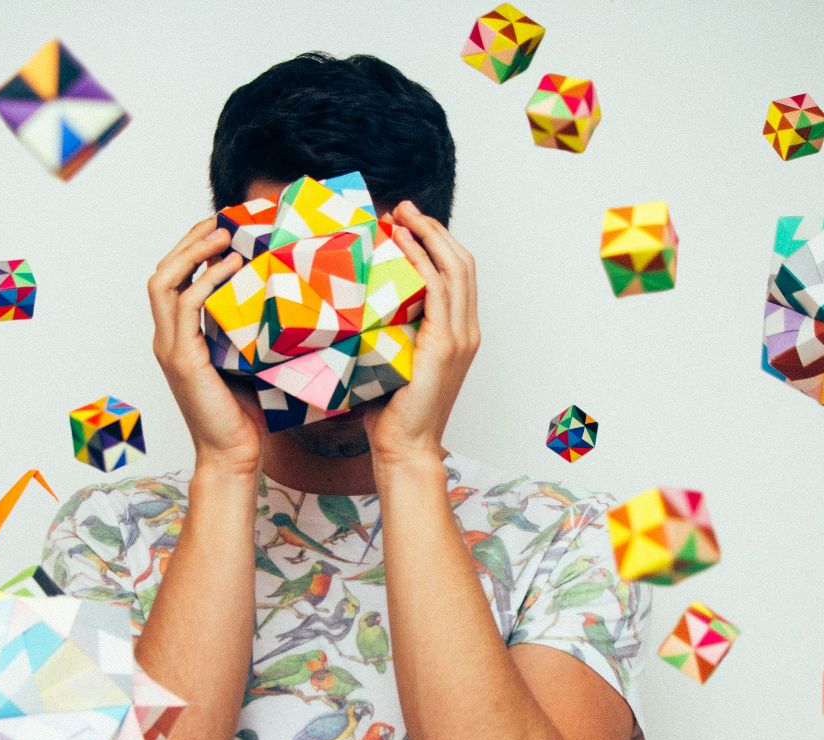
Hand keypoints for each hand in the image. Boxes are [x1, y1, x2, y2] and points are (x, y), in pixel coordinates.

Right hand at [148, 217, 265, 478]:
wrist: (234, 455)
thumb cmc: (246, 414)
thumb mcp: (249, 359)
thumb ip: (250, 329)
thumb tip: (283, 297)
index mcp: (180, 339)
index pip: (173, 281)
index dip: (192, 250)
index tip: (220, 228)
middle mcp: (168, 339)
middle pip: (161, 273)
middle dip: (188, 241)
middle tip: (220, 220)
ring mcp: (171, 348)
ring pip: (164, 282)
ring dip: (193, 252)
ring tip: (224, 235)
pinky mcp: (183, 359)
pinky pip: (187, 306)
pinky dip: (206, 280)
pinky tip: (232, 267)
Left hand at [363, 200, 480, 470]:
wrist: (405, 448)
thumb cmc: (391, 412)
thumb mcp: (391, 359)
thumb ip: (388, 330)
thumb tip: (357, 303)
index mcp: (459, 333)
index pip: (457, 274)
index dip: (435, 242)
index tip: (405, 223)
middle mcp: (466, 331)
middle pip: (462, 262)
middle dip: (433, 229)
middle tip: (403, 208)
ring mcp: (460, 337)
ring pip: (455, 269)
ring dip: (428, 235)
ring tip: (401, 216)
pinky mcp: (445, 345)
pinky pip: (439, 290)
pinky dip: (422, 261)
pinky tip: (402, 244)